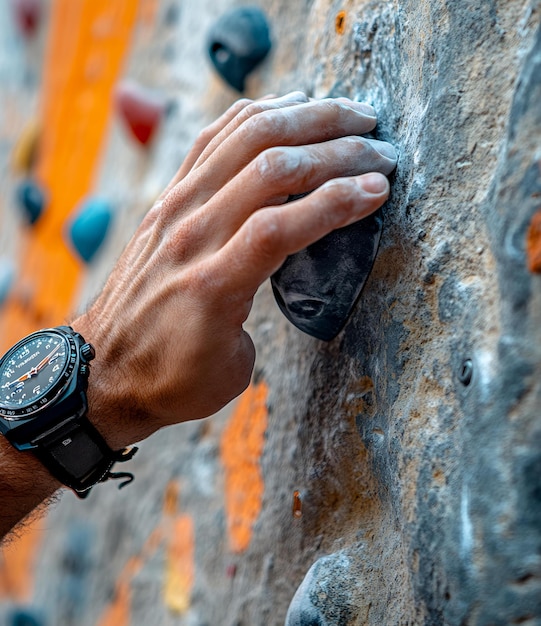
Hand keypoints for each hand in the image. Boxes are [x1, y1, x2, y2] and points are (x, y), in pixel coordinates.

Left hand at [72, 93, 396, 449]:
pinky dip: (254, 116)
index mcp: (213, 285)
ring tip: (348, 113)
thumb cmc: (171, 377)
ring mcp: (175, 208)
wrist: (103, 370)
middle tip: (381, 147)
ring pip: (243, 139)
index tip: (380, 188)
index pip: (283, 224)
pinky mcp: (167, 198)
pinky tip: (288, 106)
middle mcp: (191, 234)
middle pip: (271, 168)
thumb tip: (280, 270)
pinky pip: (211, 139)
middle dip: (336, 150)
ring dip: (303, 117)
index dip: (339, 201)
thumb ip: (262, 314)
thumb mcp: (233, 369)